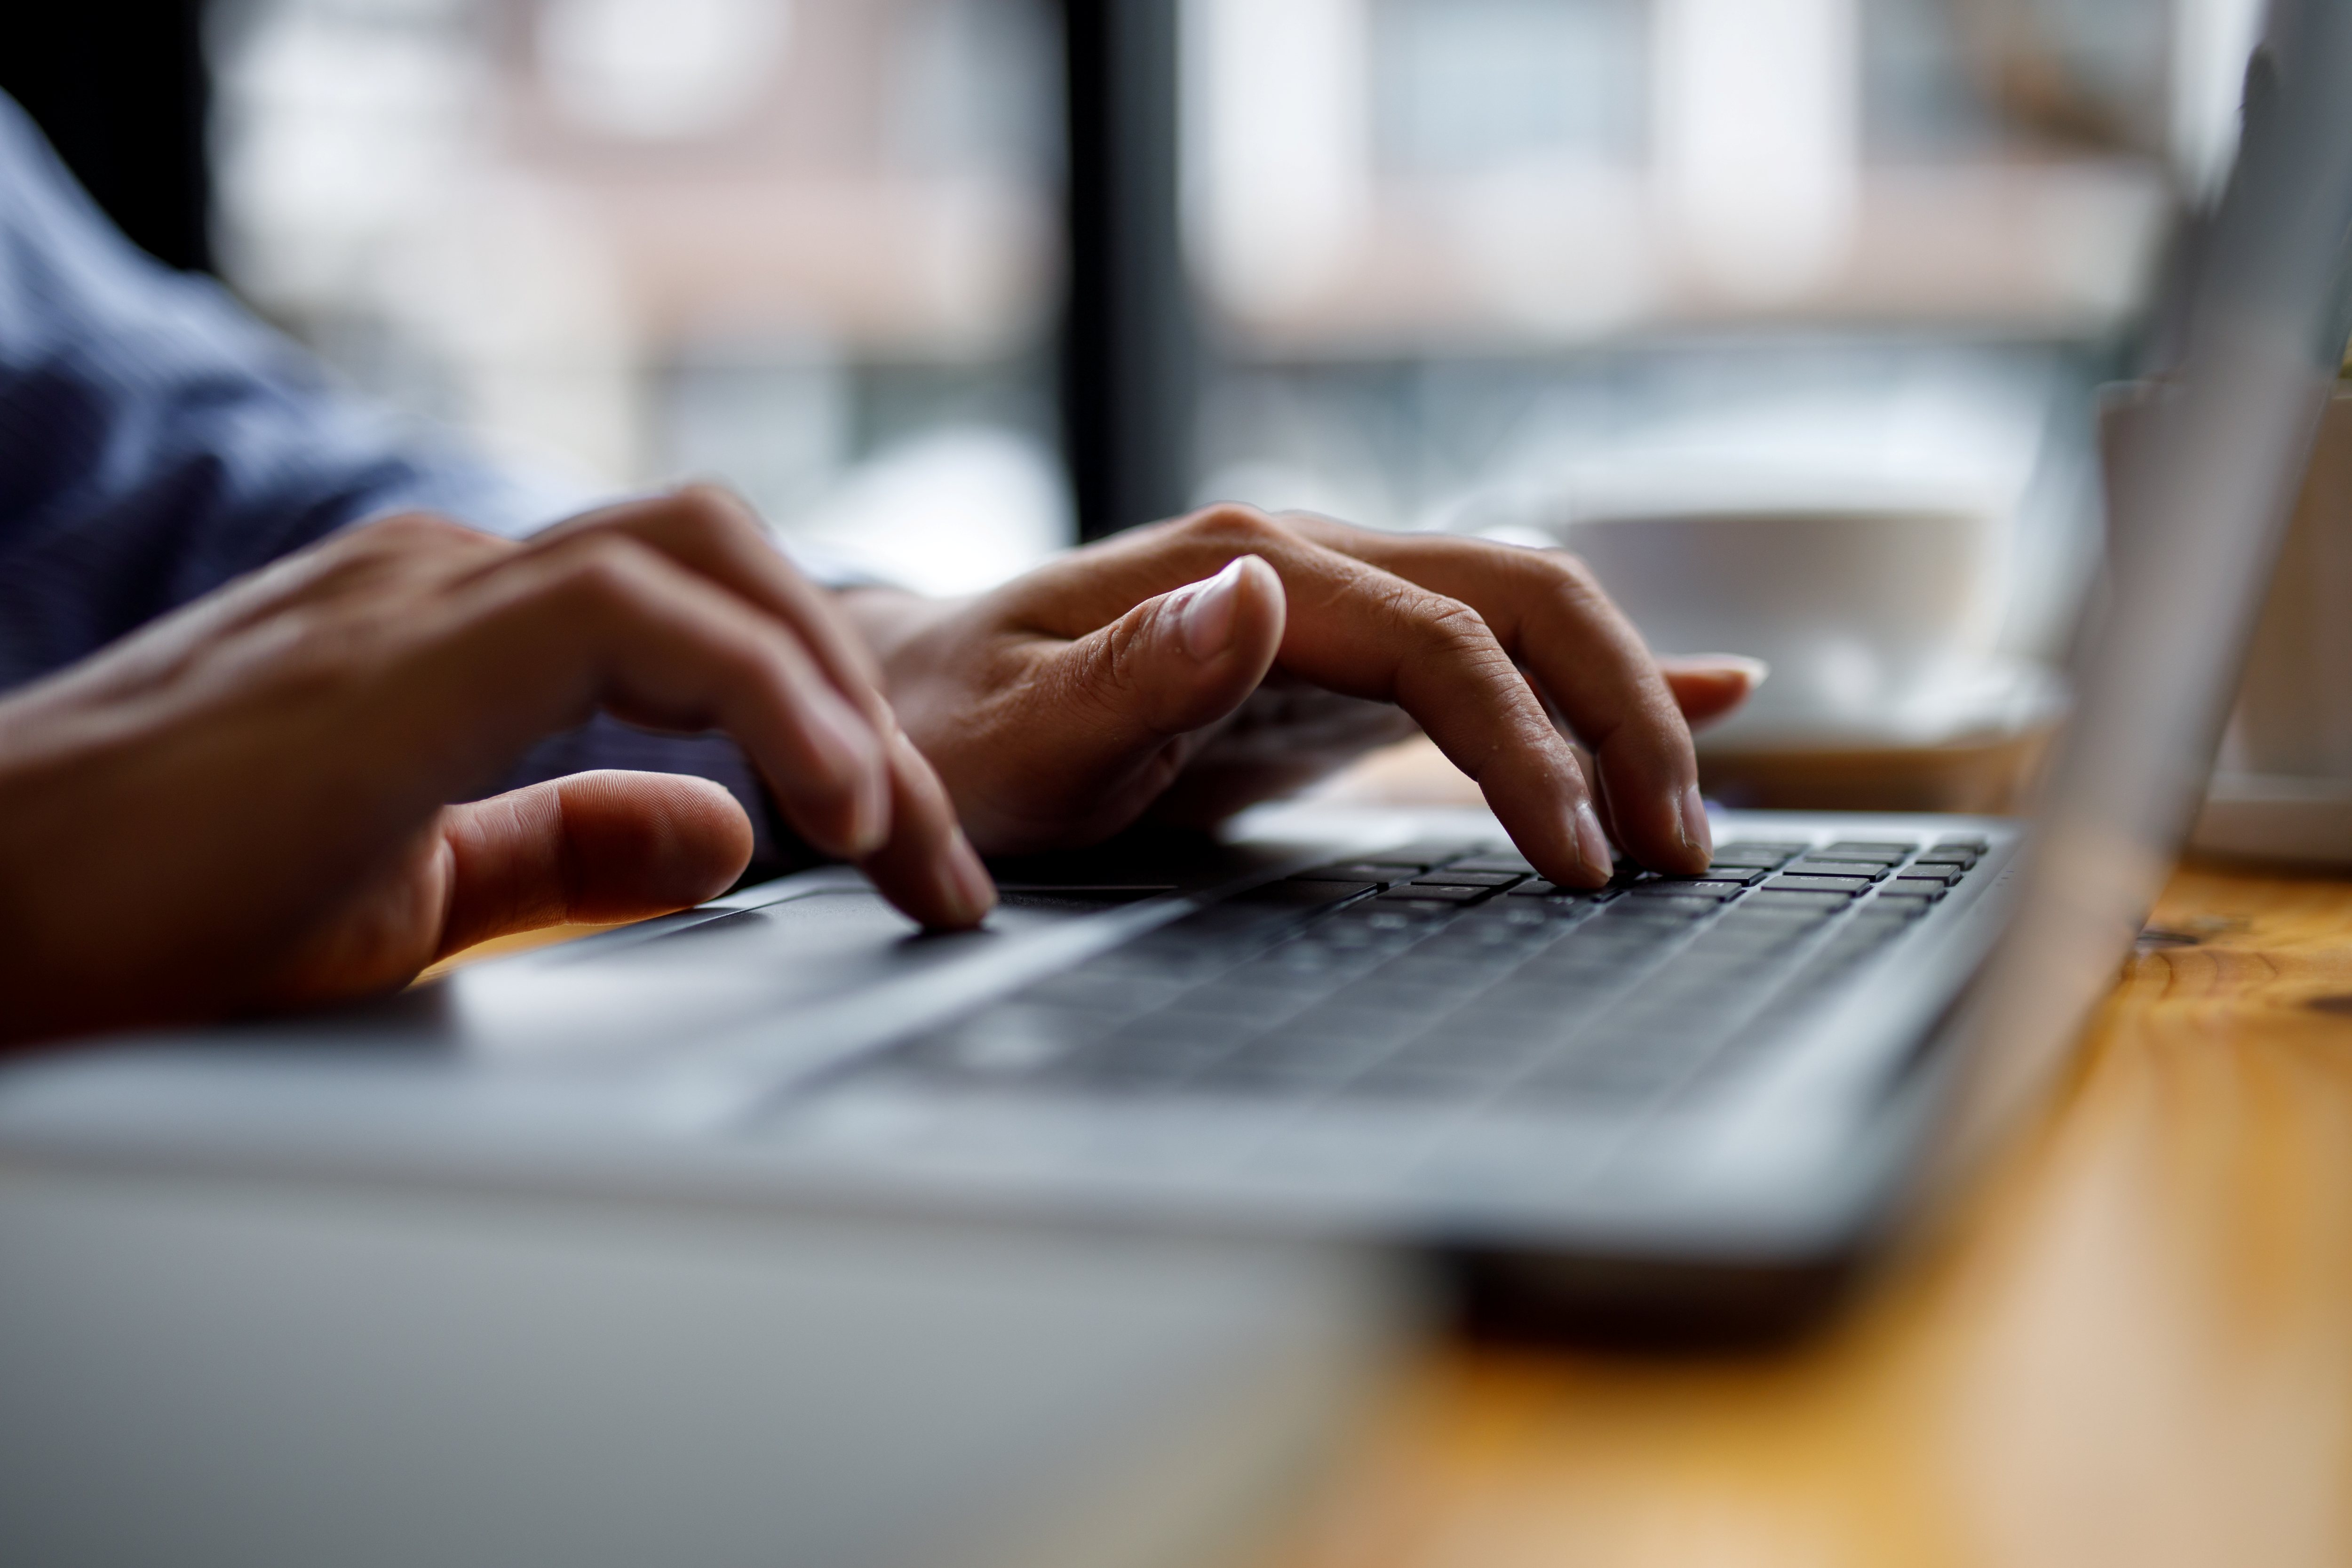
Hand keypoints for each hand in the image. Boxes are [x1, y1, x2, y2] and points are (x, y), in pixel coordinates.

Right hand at [0, 488, 994, 1045]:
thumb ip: (563, 848)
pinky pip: (634, 613)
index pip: (709, 615)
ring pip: (706, 559)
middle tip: (944, 862)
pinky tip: (825, 805)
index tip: (913, 856)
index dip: (836, 721)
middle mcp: (452, 582)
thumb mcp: (412, 894)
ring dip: (840, 694)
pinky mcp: (397, 649)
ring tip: (906, 835)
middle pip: (734, 565)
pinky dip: (763, 695)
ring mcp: (421, 596)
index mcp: (462, 630)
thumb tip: (723, 832)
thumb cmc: (154, 915)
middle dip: (869, 702)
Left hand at [840, 505, 1760, 886]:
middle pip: (1522, 599)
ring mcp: (1333, 600)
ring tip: (1684, 824)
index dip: (1526, 747)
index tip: (1575, 860)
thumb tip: (1262, 593)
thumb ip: (1129, 673)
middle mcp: (1305, 561)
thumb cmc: (946, 736)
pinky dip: (1595, 679)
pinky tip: (1708, 693)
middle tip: (1676, 853)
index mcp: (1240, 566)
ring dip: (1623, 708)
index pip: (1439, 643)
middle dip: (1621, 717)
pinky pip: (1493, 649)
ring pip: (1529, 616)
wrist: (912, 703)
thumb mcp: (1007, 732)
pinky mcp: (1345, 657)